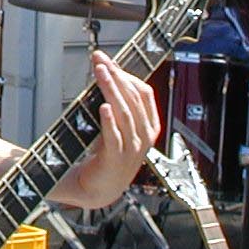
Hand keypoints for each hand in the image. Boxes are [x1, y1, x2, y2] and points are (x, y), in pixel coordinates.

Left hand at [50, 50, 160, 209]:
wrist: (98, 187)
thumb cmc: (107, 153)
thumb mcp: (118, 127)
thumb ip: (117, 104)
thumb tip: (105, 71)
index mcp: (150, 126)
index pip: (143, 93)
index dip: (126, 74)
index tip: (107, 60)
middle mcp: (144, 137)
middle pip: (133, 100)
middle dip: (116, 77)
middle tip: (100, 61)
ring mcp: (132, 149)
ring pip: (125, 114)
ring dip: (111, 90)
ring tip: (100, 74)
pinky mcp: (116, 160)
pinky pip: (115, 137)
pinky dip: (109, 121)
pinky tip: (103, 107)